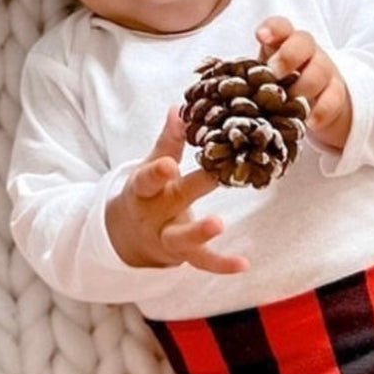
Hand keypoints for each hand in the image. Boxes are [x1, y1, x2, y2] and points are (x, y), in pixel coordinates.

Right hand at [105, 108, 248, 272]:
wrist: (129, 236)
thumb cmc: (148, 193)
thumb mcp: (150, 168)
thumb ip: (167, 143)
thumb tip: (179, 108)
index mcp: (143, 190)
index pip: (146, 180)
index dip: (157, 173)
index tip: (169, 164)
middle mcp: (153, 215)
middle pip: (173, 200)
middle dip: (193, 187)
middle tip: (214, 176)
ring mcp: (166, 238)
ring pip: (182, 238)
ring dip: (200, 232)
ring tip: (219, 223)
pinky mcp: (182, 256)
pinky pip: (202, 262)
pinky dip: (222, 265)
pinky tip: (244, 264)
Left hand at [256, 16, 352, 150]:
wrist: (315, 102)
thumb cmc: (279, 86)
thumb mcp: (262, 76)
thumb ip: (246, 75)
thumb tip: (211, 89)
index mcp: (285, 41)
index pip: (281, 26)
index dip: (272, 28)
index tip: (260, 36)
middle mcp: (307, 51)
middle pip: (303, 42)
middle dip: (288, 56)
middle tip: (274, 74)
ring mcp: (325, 70)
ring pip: (319, 70)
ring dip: (303, 86)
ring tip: (288, 102)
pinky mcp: (336, 93)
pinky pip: (333, 98)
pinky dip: (321, 109)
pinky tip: (308, 121)